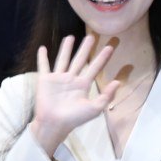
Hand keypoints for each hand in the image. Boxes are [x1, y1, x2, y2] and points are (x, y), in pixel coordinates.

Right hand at [29, 35, 121, 154]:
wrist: (54, 123)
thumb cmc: (74, 118)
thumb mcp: (94, 108)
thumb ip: (106, 96)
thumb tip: (117, 82)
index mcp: (83, 85)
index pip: (95, 68)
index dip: (102, 58)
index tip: (110, 47)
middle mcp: (71, 79)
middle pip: (80, 60)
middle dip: (86, 48)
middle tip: (92, 36)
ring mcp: (58, 79)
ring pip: (63, 59)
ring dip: (66, 48)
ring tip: (70, 37)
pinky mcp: (45, 80)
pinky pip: (44, 66)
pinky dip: (42, 57)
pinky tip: (43, 48)